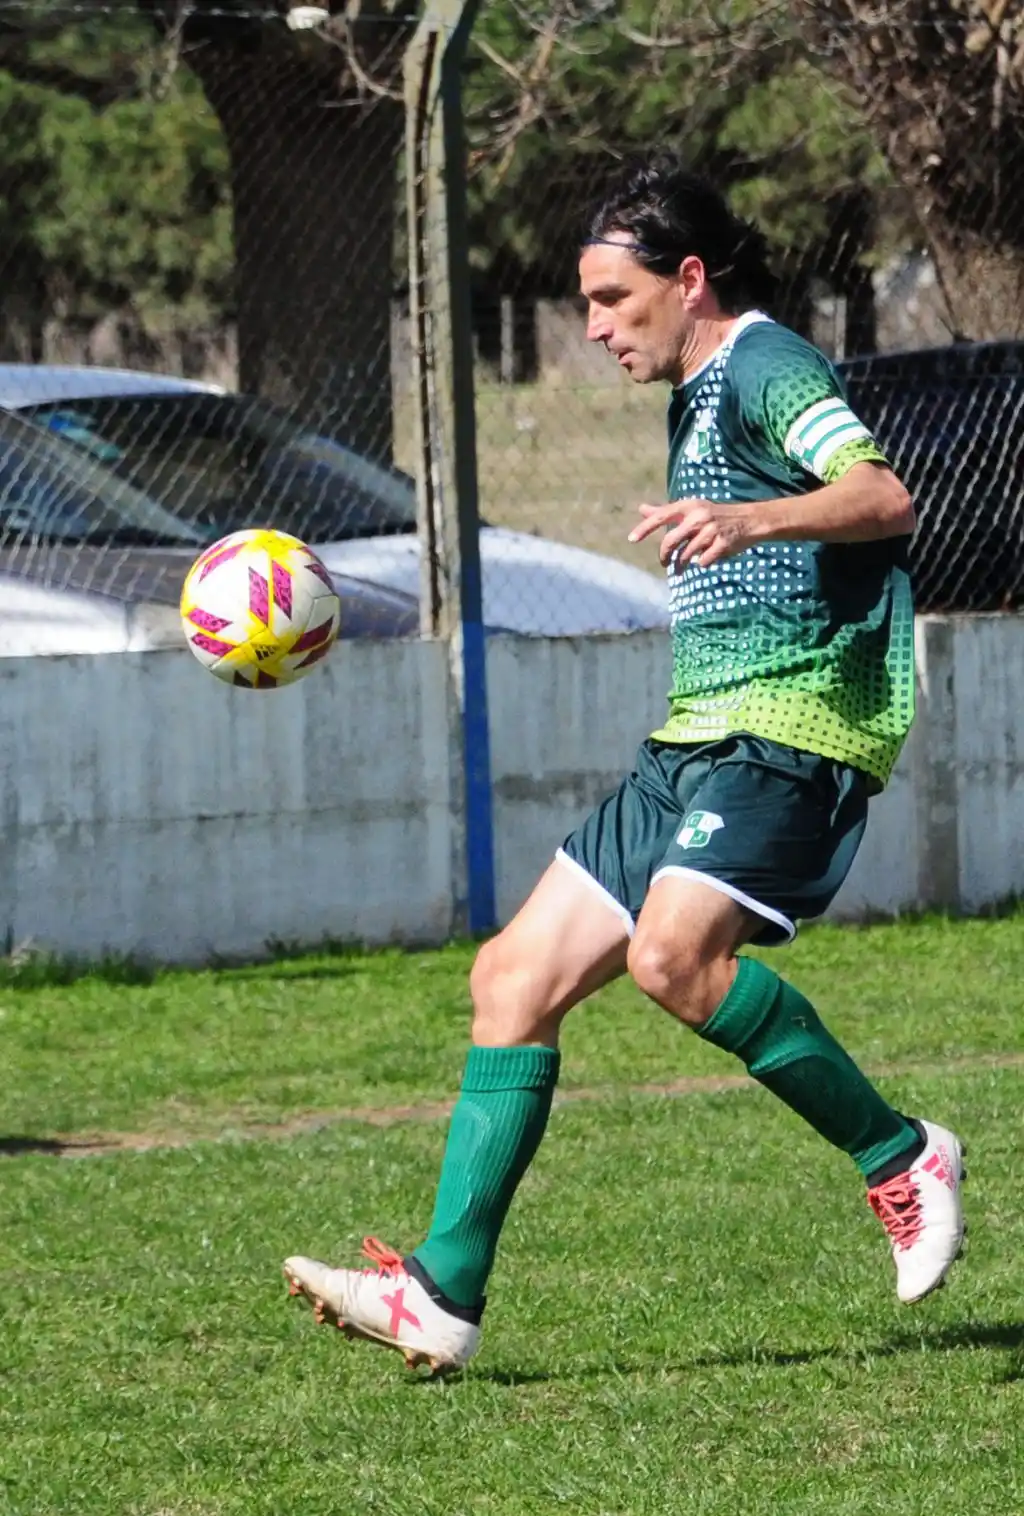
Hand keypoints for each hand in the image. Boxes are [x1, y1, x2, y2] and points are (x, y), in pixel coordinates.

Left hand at [628, 498, 758, 568]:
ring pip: (686, 555)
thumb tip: (641, 509)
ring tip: (680, 569)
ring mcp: (711, 530)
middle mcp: (698, 516)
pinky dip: (702, 563)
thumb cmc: (714, 515)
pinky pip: (703, 561)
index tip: (631, 539)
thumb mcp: (691, 509)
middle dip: (664, 557)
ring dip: (681, 565)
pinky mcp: (722, 544)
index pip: (662, 516)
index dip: (645, 528)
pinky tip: (705, 560)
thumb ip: (666, 512)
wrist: (748, 520)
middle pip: (670, 541)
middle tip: (664, 564)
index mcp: (689, 506)